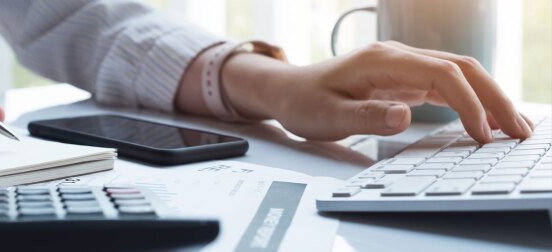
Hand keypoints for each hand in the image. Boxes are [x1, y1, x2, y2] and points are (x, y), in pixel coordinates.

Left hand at [178, 41, 531, 142]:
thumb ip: (365, 116)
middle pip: (460, 68)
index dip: (469, 102)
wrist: (286, 91)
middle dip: (494, 97)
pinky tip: (484, 120)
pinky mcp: (402, 78)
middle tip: (519, 130)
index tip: (482, 134)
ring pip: (458, 73)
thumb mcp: (327, 116)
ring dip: (488, 97)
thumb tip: (404, 116)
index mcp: (381, 61)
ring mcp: (402, 66)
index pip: (441, 74)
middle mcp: (396, 57)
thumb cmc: (303, 102)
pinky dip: (469, 100)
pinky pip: (445, 84)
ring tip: (513, 127)